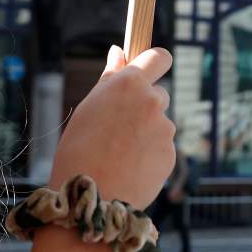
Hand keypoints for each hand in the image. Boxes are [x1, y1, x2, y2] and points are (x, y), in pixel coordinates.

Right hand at [49, 45, 175, 209]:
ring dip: (146, 133)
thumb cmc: (80, 149)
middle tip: (119, 128)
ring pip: (159, 123)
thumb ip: (110, 77)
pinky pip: (161, 148)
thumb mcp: (89, 106)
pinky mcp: (171, 154)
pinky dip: (150, 155)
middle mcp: (152, 101)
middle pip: (158, 94)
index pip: (159, 57)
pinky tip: (129, 168)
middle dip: (144, 106)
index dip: (156, 61)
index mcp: (130, 83)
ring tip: (119, 154)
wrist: (91, 199)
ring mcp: (165, 128)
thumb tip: (119, 52)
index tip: (151, 68)